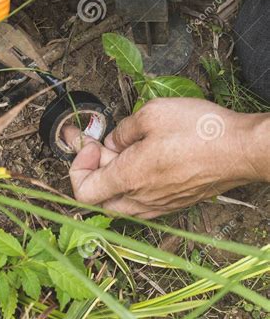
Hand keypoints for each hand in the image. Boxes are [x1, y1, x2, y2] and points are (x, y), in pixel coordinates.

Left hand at [64, 98, 269, 217]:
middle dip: (94, 170)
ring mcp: (160, 204)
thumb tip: (113, 140)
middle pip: (99, 198)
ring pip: (121, 201)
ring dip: (114, 176)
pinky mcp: (175, 202)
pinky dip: (134, 182)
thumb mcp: (151, 114)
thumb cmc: (200, 131)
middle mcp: (142, 199)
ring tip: (125, 147)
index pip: (82, 191)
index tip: (89, 144)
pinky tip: (146, 156)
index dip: (77, 166)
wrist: (242, 150)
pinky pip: (142, 200)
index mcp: (130, 178)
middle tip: (100, 144)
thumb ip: (122, 129)